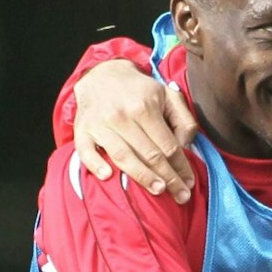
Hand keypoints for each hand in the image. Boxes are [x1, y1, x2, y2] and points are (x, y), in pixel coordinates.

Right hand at [74, 60, 198, 201]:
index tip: (190, 183)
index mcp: (145, 107)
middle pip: (149, 154)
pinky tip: (108, 176)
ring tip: (158, 191)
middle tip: (181, 196)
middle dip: (168, 178)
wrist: (102, 74)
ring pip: (123, 156)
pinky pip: (85, 150)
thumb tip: (185, 145)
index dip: (181, 166)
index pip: (168, 145)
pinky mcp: (81, 129)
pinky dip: (95, 164)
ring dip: (142, 176)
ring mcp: (100, 123)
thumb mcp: (168, 95)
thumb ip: (183, 119)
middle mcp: (122, 116)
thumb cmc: (140, 91)